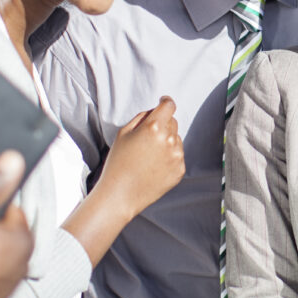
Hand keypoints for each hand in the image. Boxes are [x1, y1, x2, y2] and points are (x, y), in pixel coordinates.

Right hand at [97, 96, 185, 216]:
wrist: (120, 195)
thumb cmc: (118, 163)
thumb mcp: (123, 133)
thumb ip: (142, 117)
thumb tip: (155, 111)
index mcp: (154, 127)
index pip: (169, 106)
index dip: (165, 102)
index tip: (163, 102)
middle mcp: (169, 140)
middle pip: (173, 122)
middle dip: (163, 124)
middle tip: (147, 138)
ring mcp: (177, 156)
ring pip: (176, 139)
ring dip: (167, 141)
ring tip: (148, 156)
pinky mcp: (180, 170)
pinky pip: (178, 156)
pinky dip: (169, 157)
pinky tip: (154, 167)